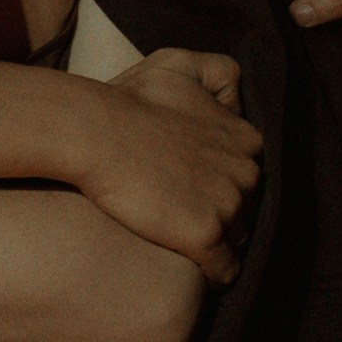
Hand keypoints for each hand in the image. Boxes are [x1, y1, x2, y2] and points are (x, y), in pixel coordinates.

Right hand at [76, 51, 259, 283]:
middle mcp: (248, 172)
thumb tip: (234, 99)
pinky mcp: (205, 236)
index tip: (196, 186)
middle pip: (248, 208)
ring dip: (218, 243)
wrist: (93, 132)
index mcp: (246, 138)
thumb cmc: (128, 100)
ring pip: (238, 238)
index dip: (222, 182)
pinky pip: (225, 271)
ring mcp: (229, 206)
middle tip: (187, 213)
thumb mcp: (178, 65)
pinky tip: (200, 274)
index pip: (247, 174)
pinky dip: (215, 275)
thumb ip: (217, 72)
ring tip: (187, 242)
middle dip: (224, 213)